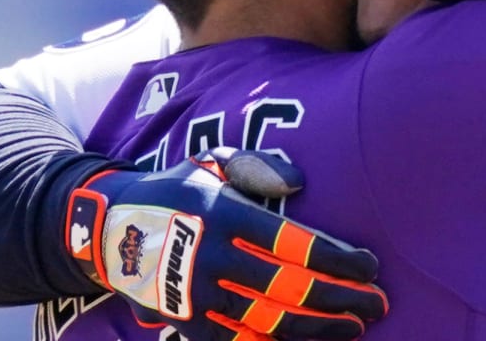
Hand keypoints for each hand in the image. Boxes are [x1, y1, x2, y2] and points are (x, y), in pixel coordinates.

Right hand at [66, 149, 387, 339]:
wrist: (107, 230)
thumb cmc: (176, 191)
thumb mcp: (211, 161)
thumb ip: (257, 166)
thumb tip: (299, 182)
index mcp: (225, 214)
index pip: (296, 243)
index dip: (339, 259)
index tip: (371, 265)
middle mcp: (213, 257)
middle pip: (292, 287)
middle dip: (342, 299)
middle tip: (378, 303)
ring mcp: (198, 295)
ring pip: (272, 321)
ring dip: (319, 328)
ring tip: (354, 327)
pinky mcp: (187, 323)